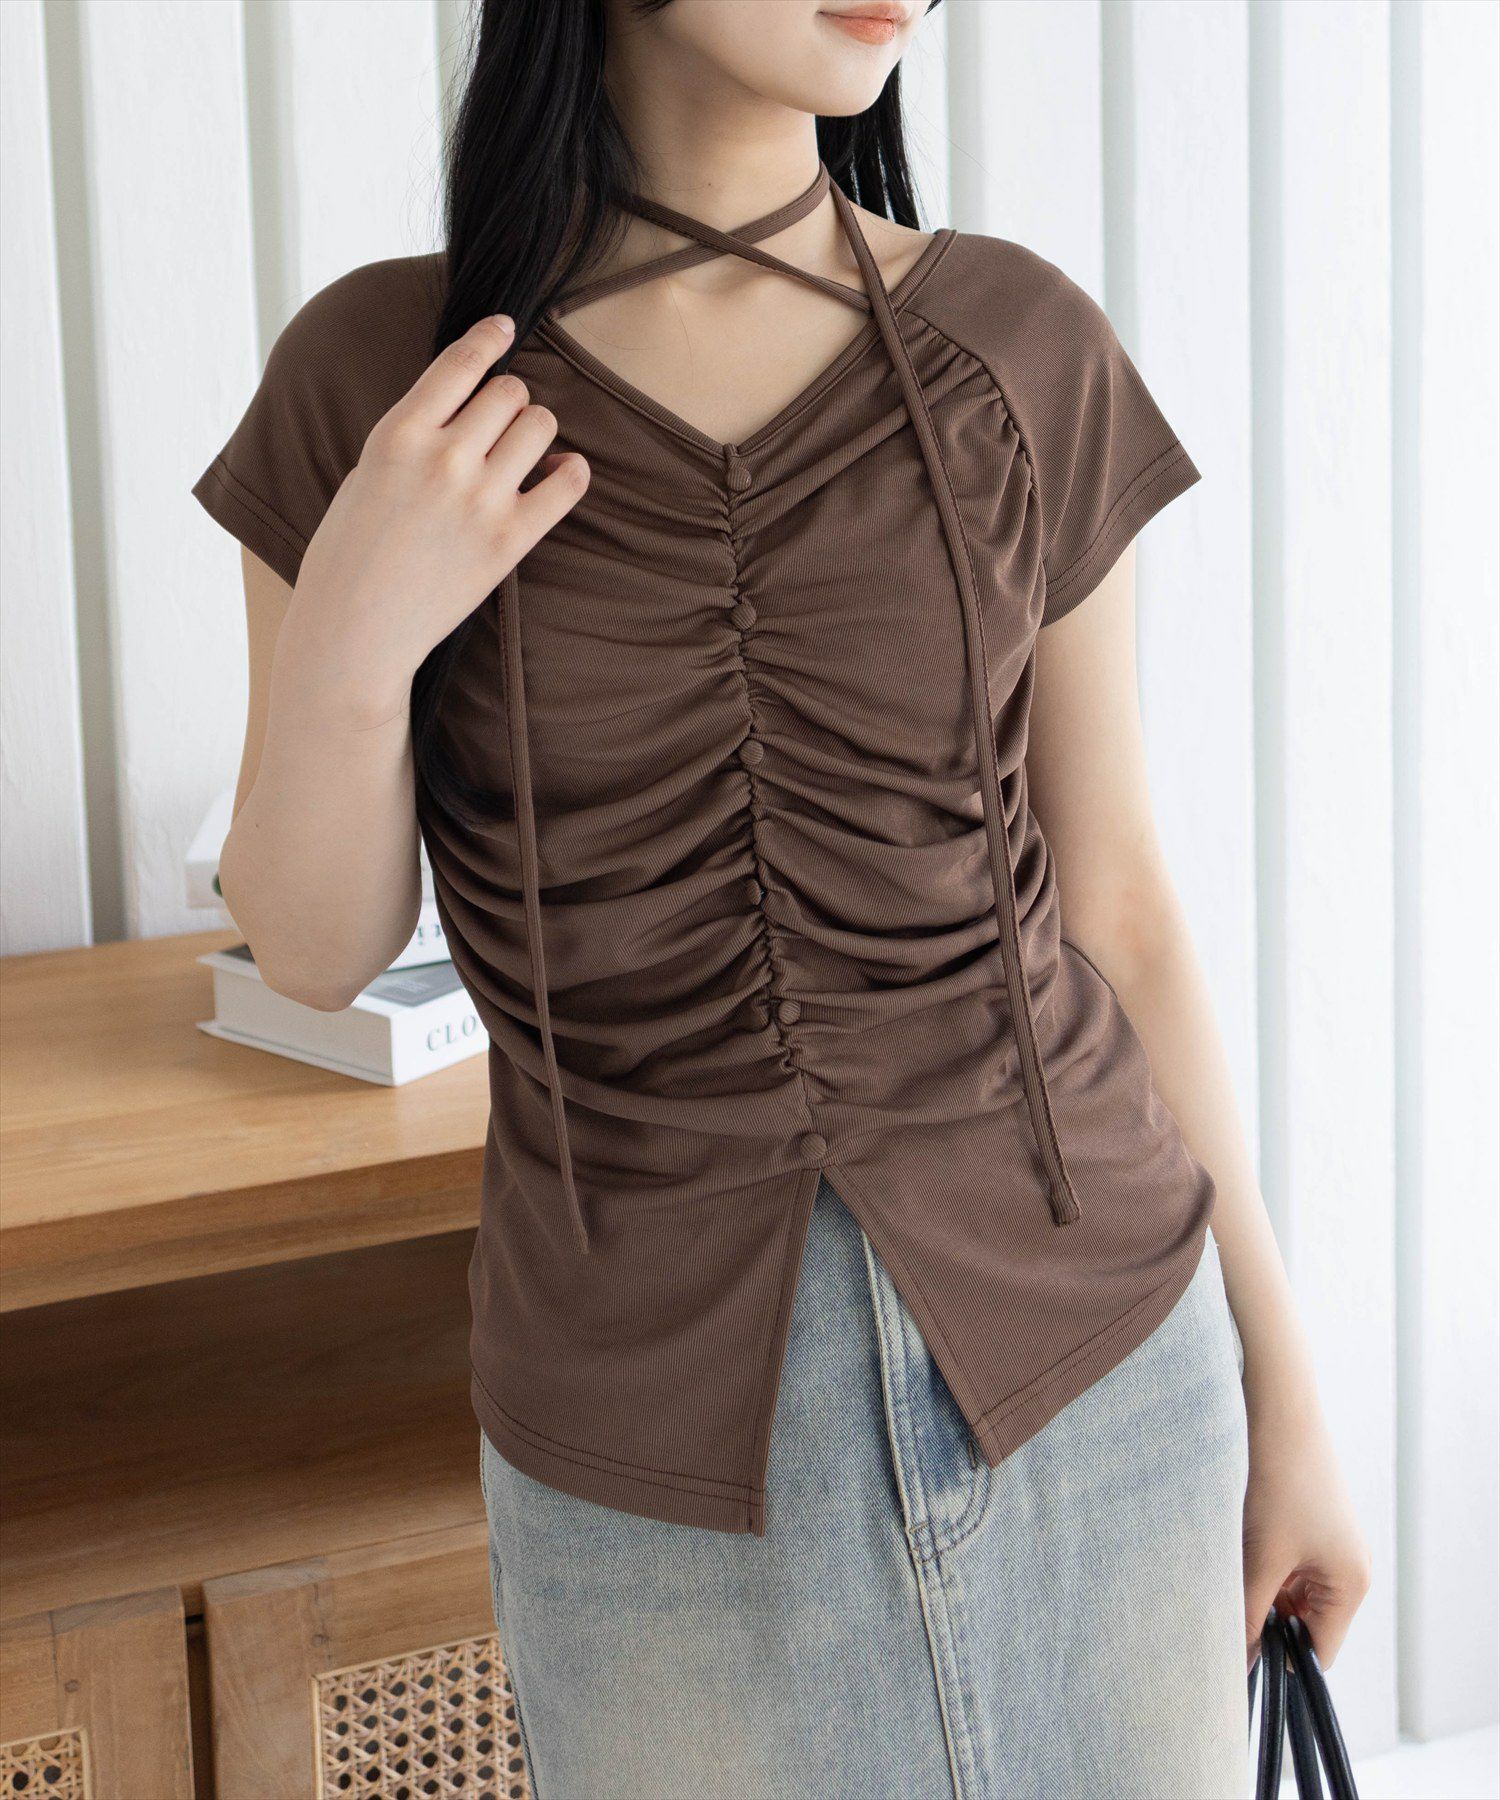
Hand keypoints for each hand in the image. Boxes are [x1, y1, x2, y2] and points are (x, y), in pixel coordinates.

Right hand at [287, 314, 589, 725]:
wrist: (354, 631)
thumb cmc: (349, 555)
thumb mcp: (367, 474)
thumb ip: (414, 436)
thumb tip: (467, 407)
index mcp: (398, 433)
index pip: (460, 362)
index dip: (489, 338)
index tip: (506, 326)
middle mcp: (444, 458)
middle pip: (509, 392)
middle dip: (508, 402)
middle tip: (498, 426)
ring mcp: (481, 499)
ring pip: (540, 426)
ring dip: (536, 432)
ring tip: (522, 453)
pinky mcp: (510, 541)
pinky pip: (566, 484)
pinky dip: (571, 472)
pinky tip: (563, 472)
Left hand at [1241, 1390, 1371, 1671]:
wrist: (1277, 1408)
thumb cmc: (1279, 1480)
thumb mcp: (1261, 1555)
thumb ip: (1248, 1613)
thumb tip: (1237, 1662)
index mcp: (1351, 1584)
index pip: (1318, 1650)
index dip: (1280, 1662)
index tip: (1234, 1664)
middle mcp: (1346, 1568)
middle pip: (1300, 1621)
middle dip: (1261, 1620)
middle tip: (1219, 1613)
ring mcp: (1326, 1544)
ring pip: (1283, 1591)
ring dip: (1254, 1588)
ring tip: (1224, 1568)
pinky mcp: (1304, 1523)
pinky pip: (1279, 1562)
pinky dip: (1254, 1562)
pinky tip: (1230, 1545)